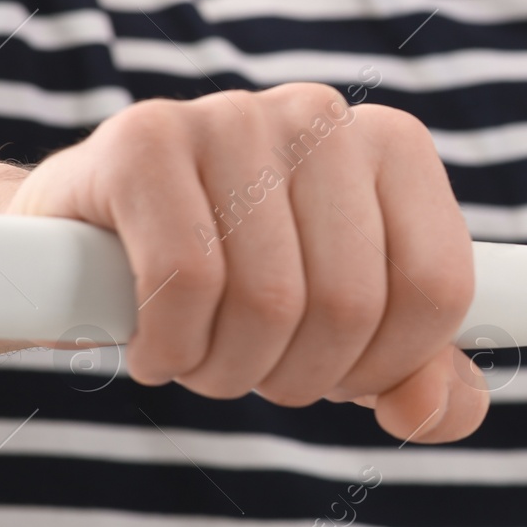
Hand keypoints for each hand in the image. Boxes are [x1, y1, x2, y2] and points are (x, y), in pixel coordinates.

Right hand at [1, 82, 482, 442]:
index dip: (389, 364)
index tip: (339, 374)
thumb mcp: (351, 338)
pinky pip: (185, 279)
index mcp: (396, 146)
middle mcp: (323, 116)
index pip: (438, 286)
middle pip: (351, 302)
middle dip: (299, 375)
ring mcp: (235, 115)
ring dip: (227, 370)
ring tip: (202, 356)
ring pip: (269, 299)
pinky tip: (155, 346)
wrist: (88, 246)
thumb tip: (429, 411)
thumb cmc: (245, 287)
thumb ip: (423, 382)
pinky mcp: (146, 137)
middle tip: (254, 369)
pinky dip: (169, 347)